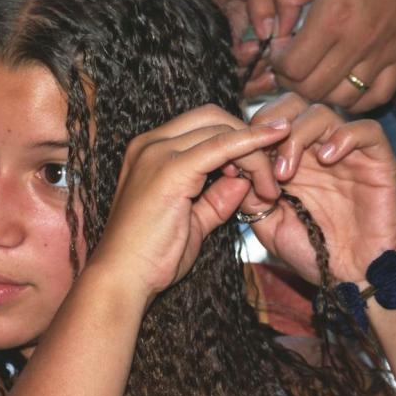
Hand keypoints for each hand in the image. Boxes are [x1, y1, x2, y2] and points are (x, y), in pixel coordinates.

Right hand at [88, 105, 286, 306]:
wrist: (122, 279)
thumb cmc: (150, 258)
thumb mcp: (192, 222)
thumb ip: (216, 199)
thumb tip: (244, 183)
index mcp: (149, 153)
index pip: (201, 127)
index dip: (237, 140)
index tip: (261, 169)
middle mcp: (149, 144)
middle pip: (212, 117)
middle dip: (249, 137)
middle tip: (272, 175)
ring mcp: (156, 153)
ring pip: (221, 129)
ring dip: (255, 152)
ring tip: (269, 188)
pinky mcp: (170, 170)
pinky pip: (221, 146)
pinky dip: (251, 145)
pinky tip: (271, 153)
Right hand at [200, 0, 286, 95]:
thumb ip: (261, 1)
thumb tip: (266, 35)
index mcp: (202, 5)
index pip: (210, 41)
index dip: (233, 53)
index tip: (258, 50)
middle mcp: (207, 22)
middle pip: (218, 60)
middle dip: (244, 70)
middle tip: (271, 68)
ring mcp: (221, 29)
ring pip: (230, 64)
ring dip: (252, 72)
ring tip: (276, 72)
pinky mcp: (236, 33)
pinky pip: (243, 57)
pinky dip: (259, 65)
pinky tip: (275, 70)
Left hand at [244, 93, 395, 284]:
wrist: (353, 276)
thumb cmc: (311, 250)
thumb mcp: (267, 222)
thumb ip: (249, 194)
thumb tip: (232, 168)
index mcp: (289, 159)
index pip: (266, 122)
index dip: (246, 134)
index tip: (231, 164)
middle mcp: (316, 149)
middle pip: (290, 106)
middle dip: (268, 126)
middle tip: (260, 158)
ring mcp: (347, 152)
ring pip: (321, 112)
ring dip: (296, 137)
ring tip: (285, 173)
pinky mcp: (377, 160)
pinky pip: (366, 130)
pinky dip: (343, 137)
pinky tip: (327, 159)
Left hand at [272, 0, 395, 112]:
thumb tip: (273, 30)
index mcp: (334, 17)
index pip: (292, 67)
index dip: (277, 63)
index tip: (280, 48)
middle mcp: (359, 41)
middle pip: (312, 89)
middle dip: (292, 81)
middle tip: (292, 63)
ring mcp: (384, 53)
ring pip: (341, 98)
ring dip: (321, 92)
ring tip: (316, 71)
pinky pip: (376, 97)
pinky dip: (356, 99)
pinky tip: (343, 83)